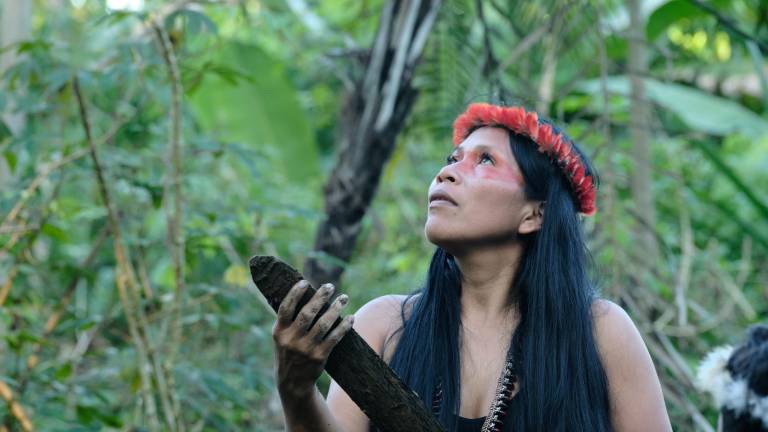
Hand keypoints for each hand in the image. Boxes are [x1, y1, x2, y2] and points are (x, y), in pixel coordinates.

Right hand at [272, 280, 353, 397]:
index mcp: (279, 331)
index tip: (305, 282)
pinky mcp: (319, 356)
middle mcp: (291, 339)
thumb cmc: (288, 352)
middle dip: (320, 297)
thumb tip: (303, 293)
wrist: (292, 382)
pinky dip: (344, 326)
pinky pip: (334, 337)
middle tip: (330, 286)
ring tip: (344, 298)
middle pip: (307, 313)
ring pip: (324, 324)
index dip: (294, 294)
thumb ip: (288, 320)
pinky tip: (350, 318)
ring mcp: (306, 348)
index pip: (285, 308)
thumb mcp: (281, 338)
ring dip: (336, 309)